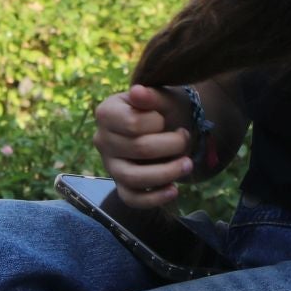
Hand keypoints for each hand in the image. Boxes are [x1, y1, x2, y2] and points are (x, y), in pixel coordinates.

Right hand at [94, 85, 194, 209]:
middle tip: (186, 138)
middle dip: (171, 145)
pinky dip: (155, 198)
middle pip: (137, 149)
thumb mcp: (162, 98)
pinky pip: (132, 199)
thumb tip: (138, 91)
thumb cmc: (163, 110)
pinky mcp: (120, 186)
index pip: (132, 123)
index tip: (166, 120)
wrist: (168, 126)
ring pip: (133, 178)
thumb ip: (152, 96)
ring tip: (188, 164)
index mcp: (106, 113)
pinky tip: (175, 190)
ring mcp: (110, 165)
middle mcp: (102, 140)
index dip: (156, 123)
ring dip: (167, 173)